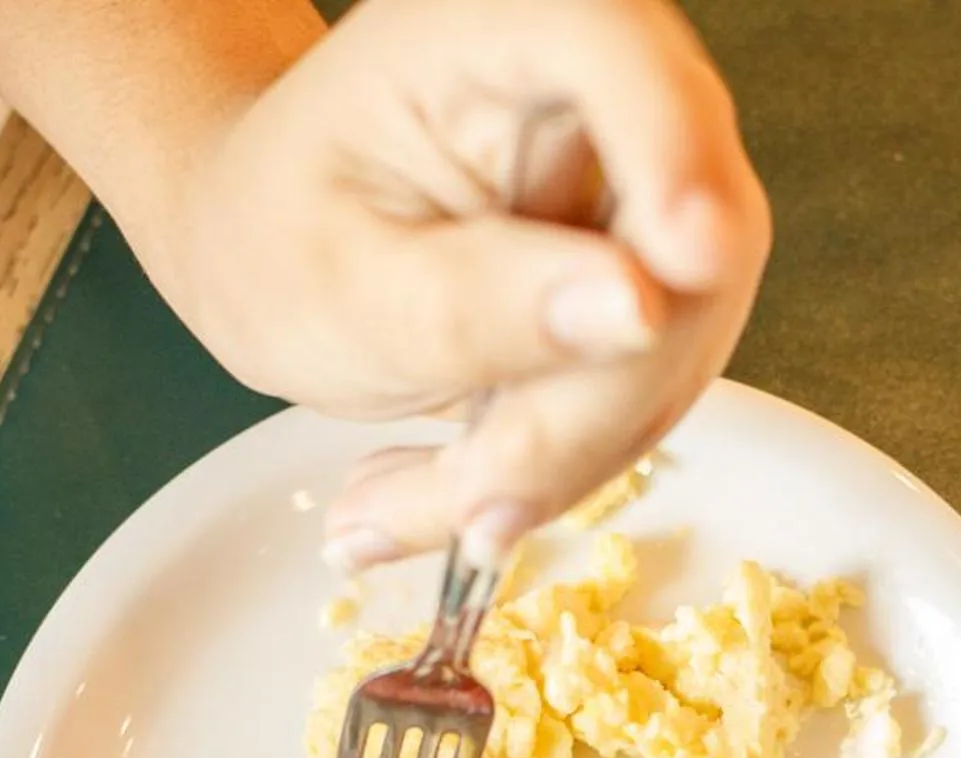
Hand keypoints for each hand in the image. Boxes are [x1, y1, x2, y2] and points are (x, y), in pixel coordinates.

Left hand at [153, 0, 770, 567]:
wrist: (271, 252)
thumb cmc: (279, 238)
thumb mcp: (341, 287)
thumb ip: (478, 301)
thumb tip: (637, 310)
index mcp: (495, 25)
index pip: (619, 54)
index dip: (674, 153)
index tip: (686, 263)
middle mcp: (600, 80)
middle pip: (689, 234)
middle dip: (593, 399)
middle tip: (475, 507)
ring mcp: (647, 172)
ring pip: (688, 328)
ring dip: (575, 448)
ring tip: (440, 505)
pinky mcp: (662, 261)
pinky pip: (662, 374)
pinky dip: (576, 452)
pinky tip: (477, 478)